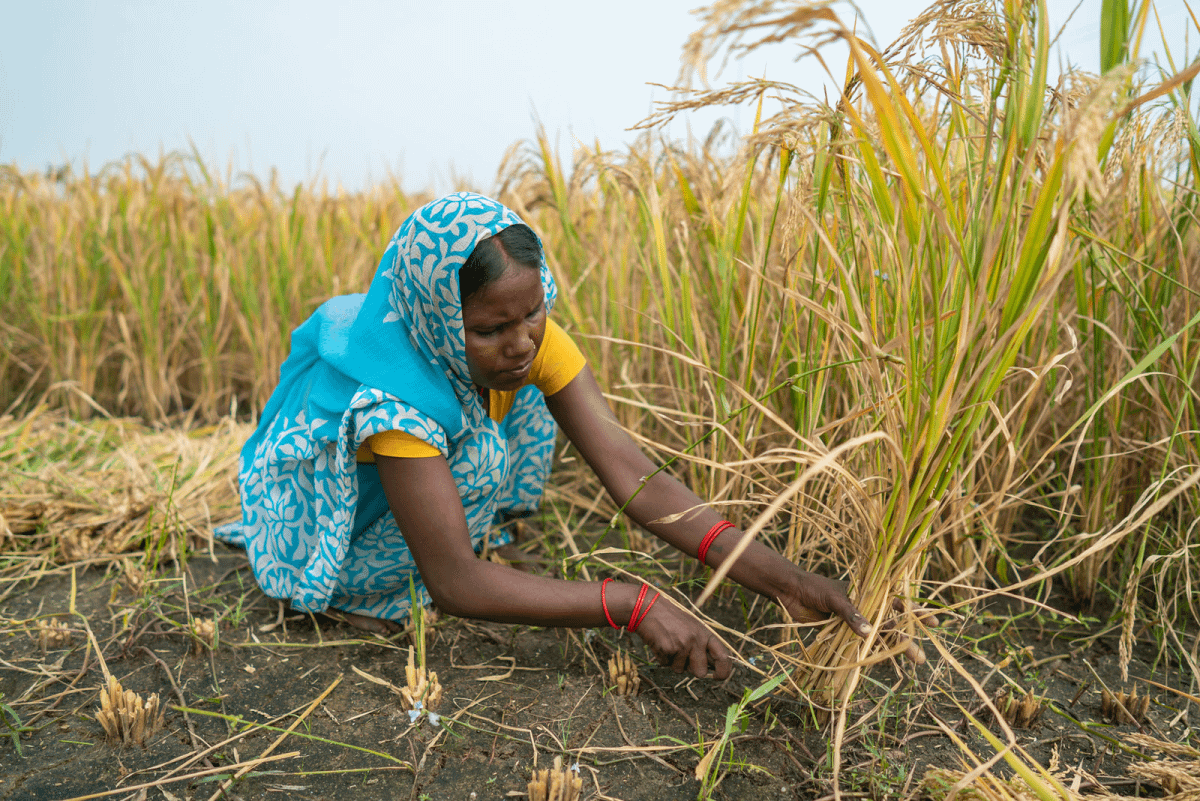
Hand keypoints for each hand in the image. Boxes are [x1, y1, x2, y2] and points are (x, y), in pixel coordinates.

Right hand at [632, 600, 732, 679]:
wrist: (649, 607)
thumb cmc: (671, 618)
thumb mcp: (692, 627)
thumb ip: (702, 645)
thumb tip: (709, 668)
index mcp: (705, 634)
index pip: (723, 657)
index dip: (723, 672)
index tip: (718, 677)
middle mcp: (697, 640)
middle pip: (701, 673)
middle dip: (691, 670)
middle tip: (682, 656)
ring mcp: (683, 645)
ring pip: (680, 670)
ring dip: (673, 662)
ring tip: (668, 643)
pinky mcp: (668, 649)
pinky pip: (665, 665)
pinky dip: (661, 657)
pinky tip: (660, 642)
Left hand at [777, 569, 932, 663]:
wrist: (790, 591)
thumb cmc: (814, 587)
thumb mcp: (835, 598)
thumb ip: (852, 614)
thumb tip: (869, 632)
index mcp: (868, 593)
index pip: (896, 603)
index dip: (915, 613)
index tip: (933, 623)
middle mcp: (865, 608)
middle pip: (891, 624)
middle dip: (907, 639)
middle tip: (921, 657)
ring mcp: (854, 621)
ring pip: (878, 637)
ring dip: (892, 649)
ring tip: (911, 662)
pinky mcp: (841, 633)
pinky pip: (860, 645)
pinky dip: (870, 653)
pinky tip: (882, 662)